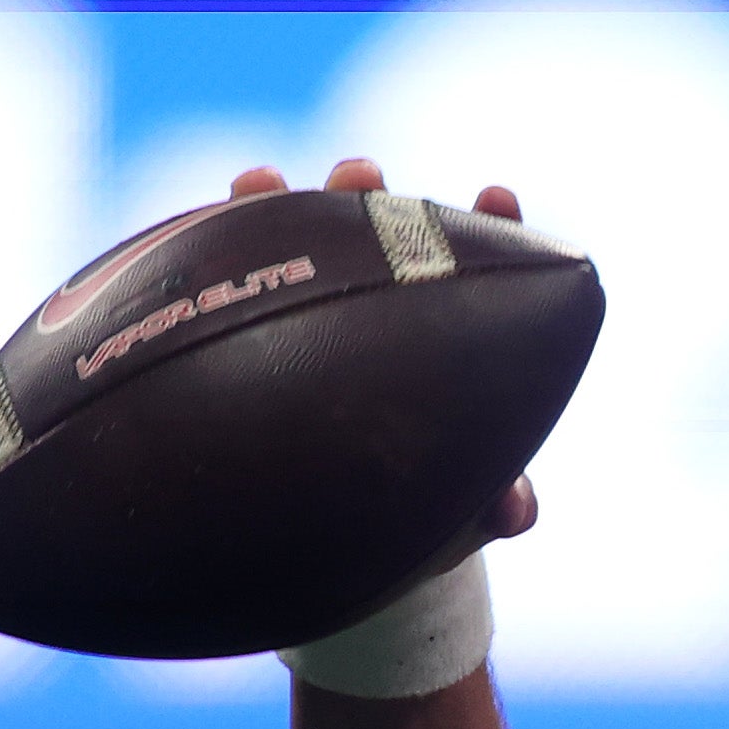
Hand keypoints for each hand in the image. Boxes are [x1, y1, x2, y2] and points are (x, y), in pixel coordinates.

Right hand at [231, 158, 541, 550]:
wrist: (321, 554)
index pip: (472, 275)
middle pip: (378, 243)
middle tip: (362, 175)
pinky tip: (210, 217)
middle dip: (371, 202)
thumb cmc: (404, 524)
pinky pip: (221, 285)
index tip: (496, 200)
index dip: (489, 230)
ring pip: (298, 250)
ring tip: (260, 180)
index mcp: (441, 346)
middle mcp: (375, 319)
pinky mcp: (237, 334)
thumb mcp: (450, 518)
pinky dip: (217, 242)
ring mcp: (305, 320)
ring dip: (283, 209)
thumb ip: (490, 506)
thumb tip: (519, 509)